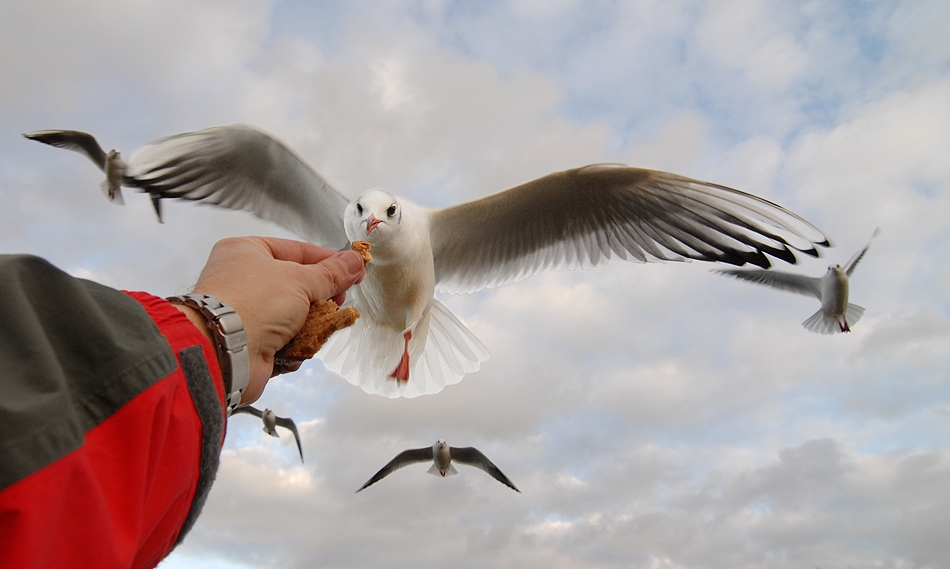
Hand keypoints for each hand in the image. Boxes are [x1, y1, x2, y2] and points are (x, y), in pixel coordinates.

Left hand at [181, 236, 364, 403]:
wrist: (224, 352)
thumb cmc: (249, 304)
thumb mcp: (301, 280)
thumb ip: (332, 273)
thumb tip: (354, 262)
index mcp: (247, 252)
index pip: (297, 250)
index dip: (328, 261)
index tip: (352, 270)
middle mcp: (243, 280)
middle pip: (298, 284)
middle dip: (320, 297)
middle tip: (337, 300)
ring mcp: (247, 313)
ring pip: (295, 315)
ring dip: (310, 323)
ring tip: (317, 325)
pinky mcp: (252, 342)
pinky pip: (287, 340)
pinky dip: (296, 344)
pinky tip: (298, 345)